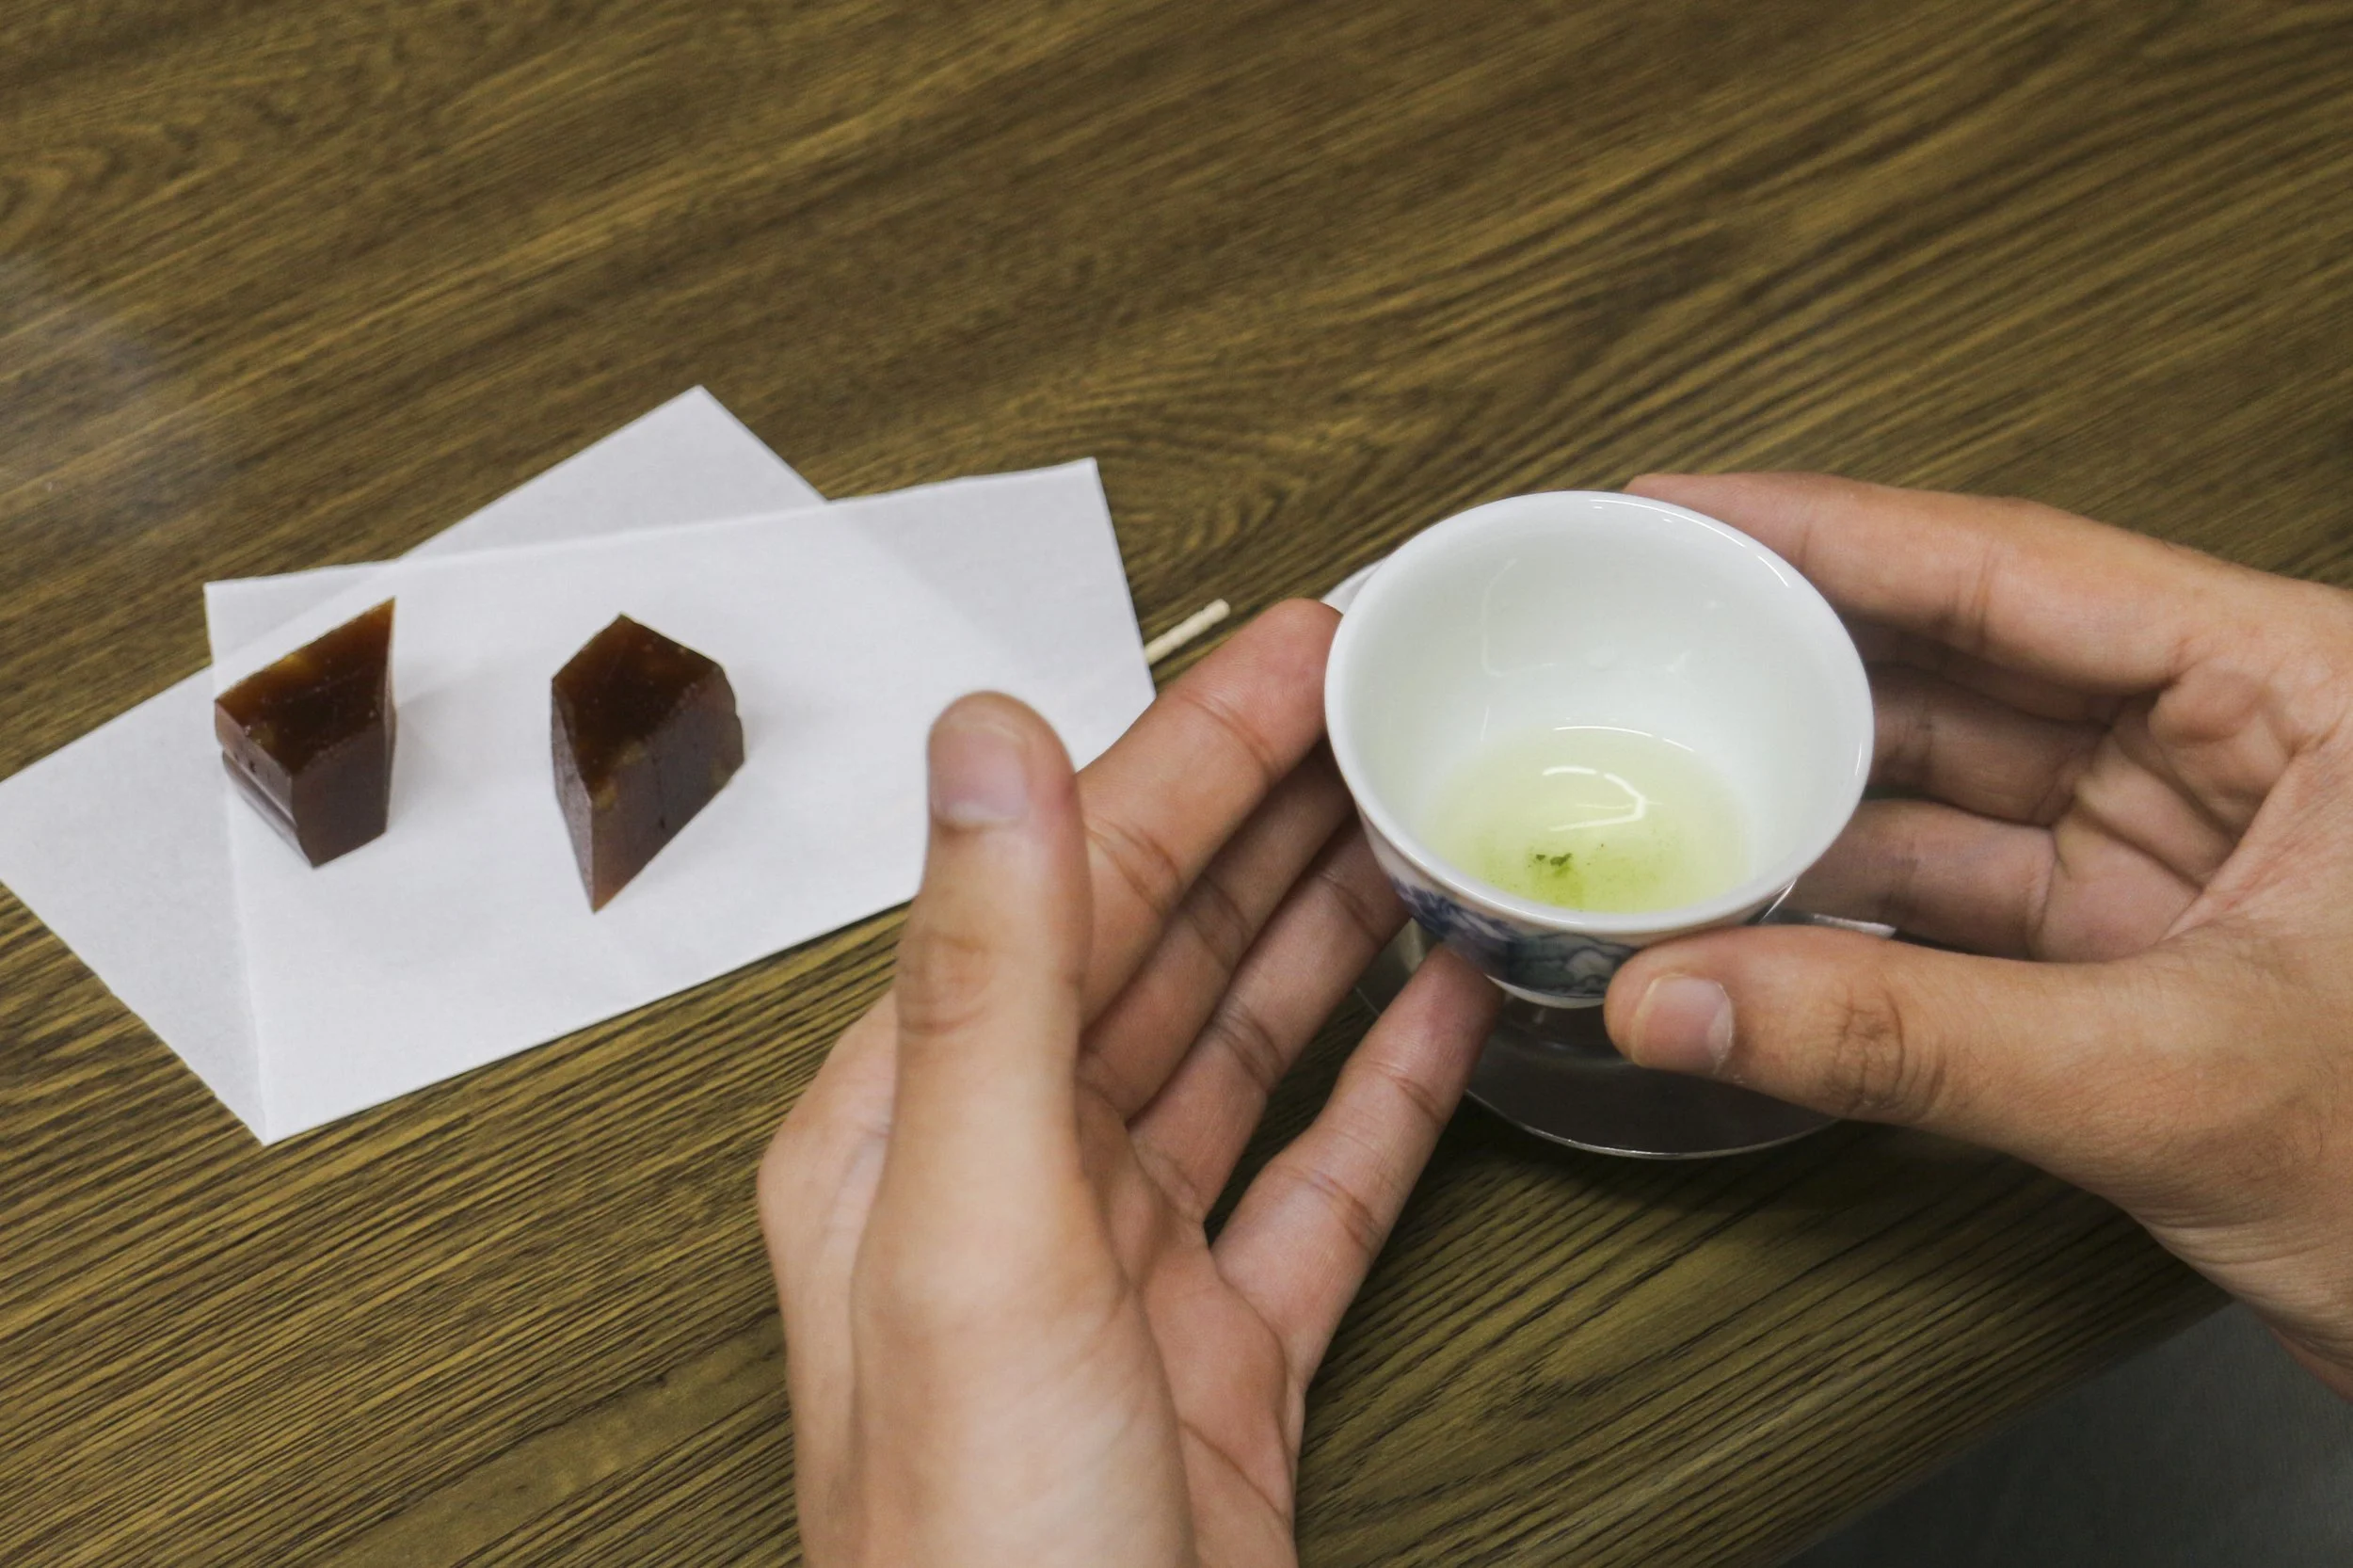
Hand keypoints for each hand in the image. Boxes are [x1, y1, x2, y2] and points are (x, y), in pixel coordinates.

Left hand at [758, 602, 1500, 1567]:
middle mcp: (1009, 1182)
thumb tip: (983, 741)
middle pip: (1161, 940)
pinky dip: (1385, 1091)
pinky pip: (1319, 1184)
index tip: (1302, 650)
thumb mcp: (969, 1238)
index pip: (1069, 880)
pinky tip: (1440, 1014)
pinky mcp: (1224, 1358)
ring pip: (1241, 1046)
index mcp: (914, 1128)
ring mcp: (1125, 1272)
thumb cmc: (984, 1561)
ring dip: (1329, 927)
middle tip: (1380, 699)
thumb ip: (984, 979)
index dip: (1190, 750)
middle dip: (1271, 807)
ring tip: (1417, 820)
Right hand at [1604, 472, 2352, 1394]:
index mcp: (2310, 692)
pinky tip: (1752, 906)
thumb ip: (1909, 1038)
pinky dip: (1856, 911)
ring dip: (1813, 800)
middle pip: (1974, 662)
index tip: (1686, 510)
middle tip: (1644, 638)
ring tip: (1669, 782)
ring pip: (1958, 789)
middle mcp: (2248, 749)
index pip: (2022, 569)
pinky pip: (1966, 901)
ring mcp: (2195, 855)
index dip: (1833, 529)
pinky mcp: (2155, 957)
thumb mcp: (2179, 1082)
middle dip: (1798, 660)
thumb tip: (1689, 998)